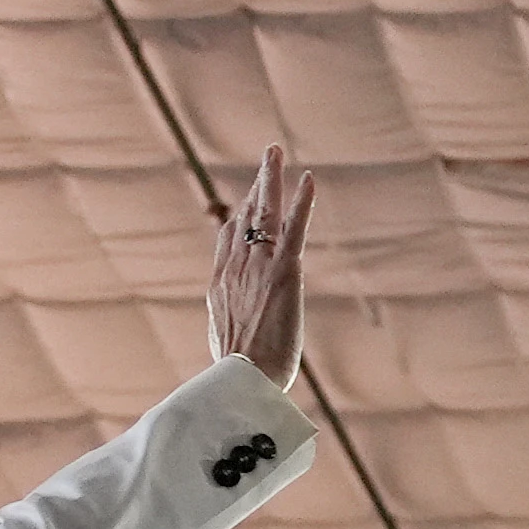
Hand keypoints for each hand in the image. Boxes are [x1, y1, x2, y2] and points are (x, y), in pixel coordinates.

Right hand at [207, 139, 313, 377]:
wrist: (242, 377)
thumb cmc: (237, 374)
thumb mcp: (223, 345)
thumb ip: (228, 327)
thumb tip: (229, 333)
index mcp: (220, 285)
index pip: (228, 240)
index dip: (237, 217)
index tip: (244, 200)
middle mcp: (235, 268)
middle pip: (244, 216)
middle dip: (256, 184)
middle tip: (265, 157)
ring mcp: (258, 267)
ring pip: (265, 213)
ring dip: (271, 179)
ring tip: (275, 152)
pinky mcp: (284, 272)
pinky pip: (293, 228)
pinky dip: (302, 202)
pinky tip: (309, 179)